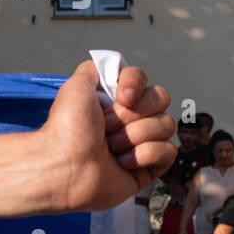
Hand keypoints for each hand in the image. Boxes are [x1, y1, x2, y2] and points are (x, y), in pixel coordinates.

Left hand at [42, 61, 175, 212]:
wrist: (64, 167)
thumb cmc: (66, 129)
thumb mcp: (76, 87)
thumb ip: (96, 69)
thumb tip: (113, 65)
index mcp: (113, 102)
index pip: (143, 80)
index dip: (135, 85)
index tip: (121, 97)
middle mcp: (127, 120)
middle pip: (161, 99)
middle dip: (133, 113)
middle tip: (106, 127)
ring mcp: (139, 144)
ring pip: (166, 125)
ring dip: (136, 135)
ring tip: (110, 147)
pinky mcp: (147, 168)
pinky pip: (168, 150)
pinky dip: (144, 155)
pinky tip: (122, 163)